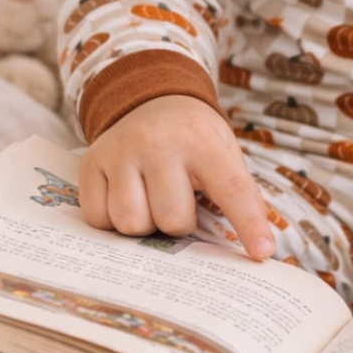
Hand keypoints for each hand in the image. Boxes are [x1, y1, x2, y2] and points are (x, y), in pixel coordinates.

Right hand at [78, 96, 274, 259]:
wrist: (150, 99)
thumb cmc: (192, 137)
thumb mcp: (223, 151)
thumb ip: (239, 194)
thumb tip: (259, 249)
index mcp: (201, 140)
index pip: (231, 189)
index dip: (248, 224)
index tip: (260, 253)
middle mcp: (158, 142)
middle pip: (171, 220)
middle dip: (178, 223)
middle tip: (178, 201)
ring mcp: (120, 151)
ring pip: (131, 224)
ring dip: (144, 225)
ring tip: (151, 200)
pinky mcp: (92, 162)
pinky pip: (99, 219)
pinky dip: (113, 220)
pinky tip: (126, 196)